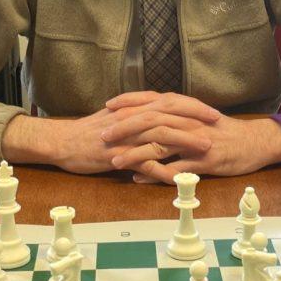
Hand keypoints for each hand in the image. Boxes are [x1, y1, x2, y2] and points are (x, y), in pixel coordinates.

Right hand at [1, 103, 213, 174]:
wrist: (61, 142)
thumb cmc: (89, 133)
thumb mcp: (116, 119)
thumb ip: (137, 116)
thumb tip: (158, 117)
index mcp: (133, 109)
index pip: (168, 102)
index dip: (192, 106)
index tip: (212, 111)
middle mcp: (132, 119)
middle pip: (170, 114)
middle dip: (196, 119)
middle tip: (218, 124)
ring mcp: (125, 137)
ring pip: (160, 135)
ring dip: (186, 141)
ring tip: (207, 148)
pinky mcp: (117, 155)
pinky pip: (143, 163)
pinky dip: (162, 170)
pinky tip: (178, 177)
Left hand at [102, 92, 280, 182]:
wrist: (255, 142)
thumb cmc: (223, 131)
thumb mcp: (197, 118)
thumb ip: (173, 117)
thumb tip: (148, 120)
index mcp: (185, 109)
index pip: (152, 100)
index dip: (128, 102)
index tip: (107, 107)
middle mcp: (188, 121)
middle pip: (151, 120)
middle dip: (124, 128)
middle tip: (102, 135)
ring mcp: (196, 141)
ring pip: (160, 144)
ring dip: (135, 153)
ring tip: (114, 161)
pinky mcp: (204, 161)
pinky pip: (177, 168)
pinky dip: (156, 174)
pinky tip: (139, 179)